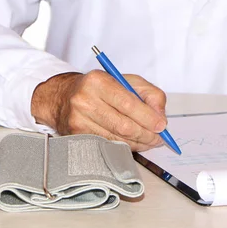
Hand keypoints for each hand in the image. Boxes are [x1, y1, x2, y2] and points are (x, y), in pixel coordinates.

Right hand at [31, 71, 166, 150]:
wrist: (64, 97)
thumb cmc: (100, 89)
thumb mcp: (127, 81)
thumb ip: (150, 94)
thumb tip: (160, 117)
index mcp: (98, 81)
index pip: (128, 104)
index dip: (148, 118)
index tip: (162, 126)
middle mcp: (84, 100)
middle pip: (123, 125)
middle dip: (146, 135)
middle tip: (158, 138)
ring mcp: (78, 120)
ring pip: (116, 139)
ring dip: (137, 143)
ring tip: (147, 141)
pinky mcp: (76, 136)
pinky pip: (107, 146)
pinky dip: (123, 146)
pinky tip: (131, 142)